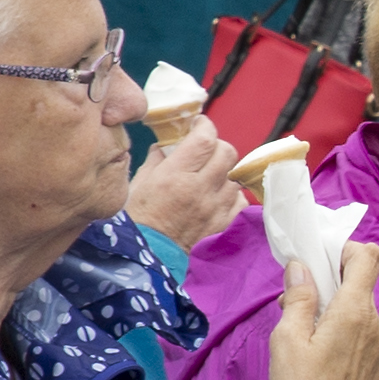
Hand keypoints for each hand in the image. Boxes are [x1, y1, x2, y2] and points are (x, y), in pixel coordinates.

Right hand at [127, 122, 241, 248]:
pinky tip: (217, 194)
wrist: (148, 255)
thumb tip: (167, 145)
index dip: (204, 126)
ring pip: (235, 174)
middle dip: (216, 144)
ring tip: (210, 173)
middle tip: (205, 147)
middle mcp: (200, 189)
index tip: (198, 124)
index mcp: (176, 176)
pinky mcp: (222, 223)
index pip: (205, 139)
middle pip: (227, 152)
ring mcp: (214, 207)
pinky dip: (231, 193)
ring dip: (224, 169)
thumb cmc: (138, 219)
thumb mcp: (139, 182)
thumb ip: (157, 159)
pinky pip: (239, 200)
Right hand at [264, 241, 378, 379]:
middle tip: (296, 298)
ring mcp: (378, 348)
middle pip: (361, 284)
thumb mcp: (287, 336)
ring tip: (302, 330)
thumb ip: (299, 296)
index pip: (367, 257)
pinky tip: (317, 354)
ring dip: (333, 308)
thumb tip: (302, 267)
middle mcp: (375, 325)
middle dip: (330, 281)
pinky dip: (341, 331)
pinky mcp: (374, 368)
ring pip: (359, 310)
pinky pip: (361, 335)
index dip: (345, 249)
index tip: (319, 259)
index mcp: (355, 311)